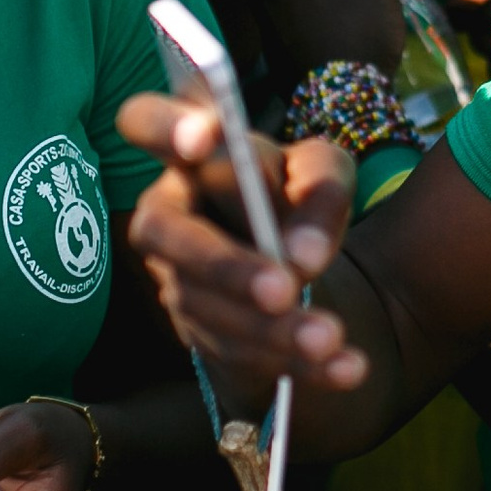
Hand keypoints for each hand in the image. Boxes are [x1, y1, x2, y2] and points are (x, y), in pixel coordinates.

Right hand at [120, 92, 364, 414]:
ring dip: (268, 329)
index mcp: (189, 156)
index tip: (206, 139)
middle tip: (282, 288)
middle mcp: (168, 215)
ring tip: (328, 337)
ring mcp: (176, 280)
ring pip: (204, 307)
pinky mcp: (200, 335)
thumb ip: (319, 190)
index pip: (145, 121)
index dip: (164, 126)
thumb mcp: (325, 174)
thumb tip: (300, 254)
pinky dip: (297, 366)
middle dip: (222, 264)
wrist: (300, 268)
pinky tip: (345, 369)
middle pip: (164, 235)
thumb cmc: (297, 198)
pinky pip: (236, 355)